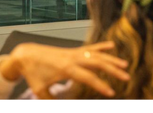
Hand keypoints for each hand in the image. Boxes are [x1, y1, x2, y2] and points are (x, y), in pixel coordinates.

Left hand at [0, 41, 128, 102]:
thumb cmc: (33, 73)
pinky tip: (112, 45)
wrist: (26, 55)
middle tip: (126, 77)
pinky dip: (101, 46)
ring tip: (125, 64)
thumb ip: (50, 100)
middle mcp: (73, 58)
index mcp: (66, 68)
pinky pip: (90, 47)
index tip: (112, 92)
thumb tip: (57, 108)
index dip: (101, 85)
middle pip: (98, 63)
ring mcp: (75, 53)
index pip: (88, 77)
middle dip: (113, 70)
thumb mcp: (39, 90)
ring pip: (97, 54)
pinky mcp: (74, 50)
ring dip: (112, 59)